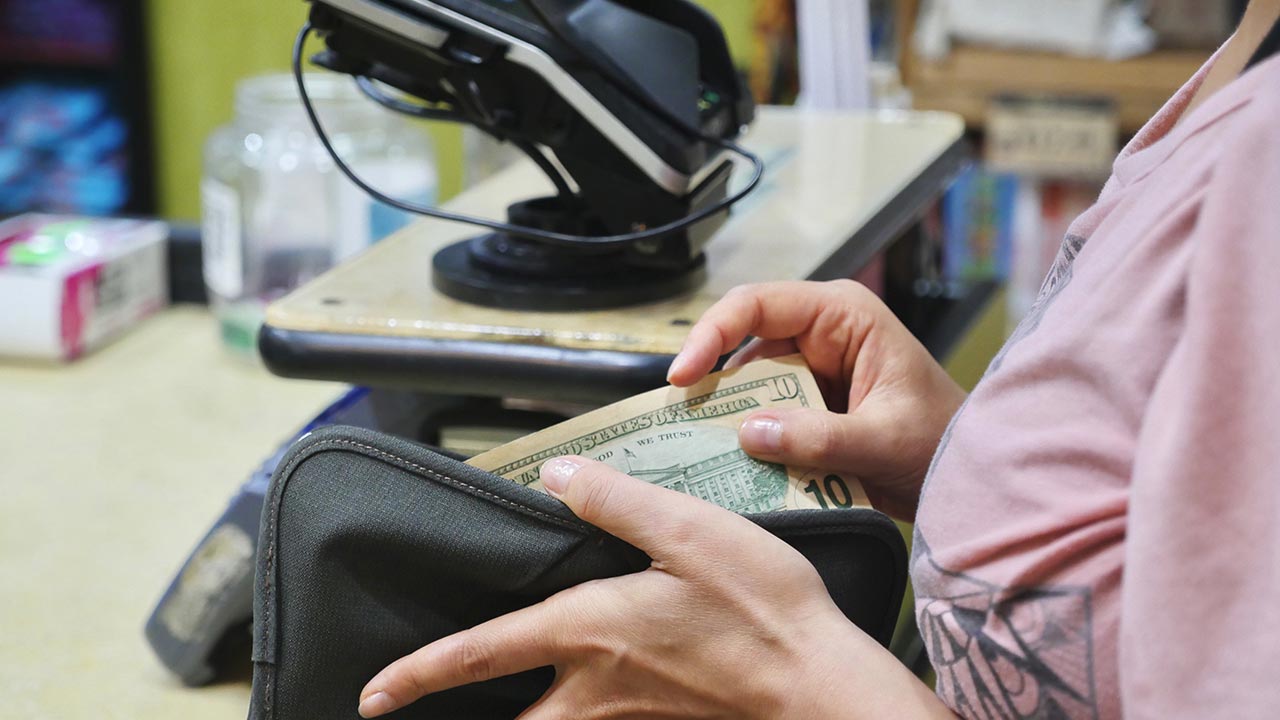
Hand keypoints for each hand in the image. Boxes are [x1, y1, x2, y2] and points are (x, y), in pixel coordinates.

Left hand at [357, 458, 946, 718]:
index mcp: (588, 629)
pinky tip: (581, 703)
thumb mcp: (688, 531)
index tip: (373, 695)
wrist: (819, 685)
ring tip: (500, 708)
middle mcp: (594, 686)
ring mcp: (628, 716)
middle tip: (423, 716)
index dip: (419, 673)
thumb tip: (556, 473)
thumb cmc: (762, 606)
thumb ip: (614, 500)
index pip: (480, 654)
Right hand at [667, 280, 965, 520]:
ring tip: (698, 451)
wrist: (970, 475)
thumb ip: (819, 438)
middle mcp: (822, 333)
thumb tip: (748, 433)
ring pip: (748, 384)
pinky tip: (729, 463)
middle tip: (680, 424)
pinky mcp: (808, 404)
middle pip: (743, 343)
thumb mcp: (882, 440)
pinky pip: (764, 413)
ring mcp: (814, 369)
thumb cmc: (944, 441)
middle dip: (712, 383)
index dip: (712, 334)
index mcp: (843, 315)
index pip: (757, 305)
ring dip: (728, 417)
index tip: (683, 376)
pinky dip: (747, 438)